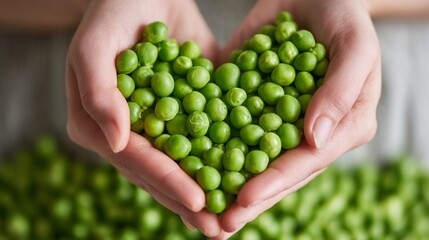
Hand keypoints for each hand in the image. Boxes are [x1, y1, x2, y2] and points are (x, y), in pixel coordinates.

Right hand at [65, 0, 221, 235]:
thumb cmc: (114, 11)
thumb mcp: (95, 44)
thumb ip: (97, 92)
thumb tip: (117, 142)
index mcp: (101, 124)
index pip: (136, 160)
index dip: (166, 181)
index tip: (198, 201)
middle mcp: (129, 133)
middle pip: (160, 172)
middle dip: (189, 201)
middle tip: (220, 229)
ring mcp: (157, 126)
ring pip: (184, 164)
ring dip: (208, 191)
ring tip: (232, 220)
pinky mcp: (183, 113)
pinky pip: (203, 139)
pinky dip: (221, 160)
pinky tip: (241, 180)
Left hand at [215, 0, 380, 237]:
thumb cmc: (344, 17)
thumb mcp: (354, 46)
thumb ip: (342, 90)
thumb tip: (313, 140)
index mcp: (341, 128)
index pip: (306, 162)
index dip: (275, 183)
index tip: (243, 200)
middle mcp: (309, 133)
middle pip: (277, 171)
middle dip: (248, 199)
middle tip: (217, 224)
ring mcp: (280, 121)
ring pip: (251, 157)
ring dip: (227, 183)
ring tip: (200, 210)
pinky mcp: (254, 104)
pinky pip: (233, 127)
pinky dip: (213, 146)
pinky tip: (190, 164)